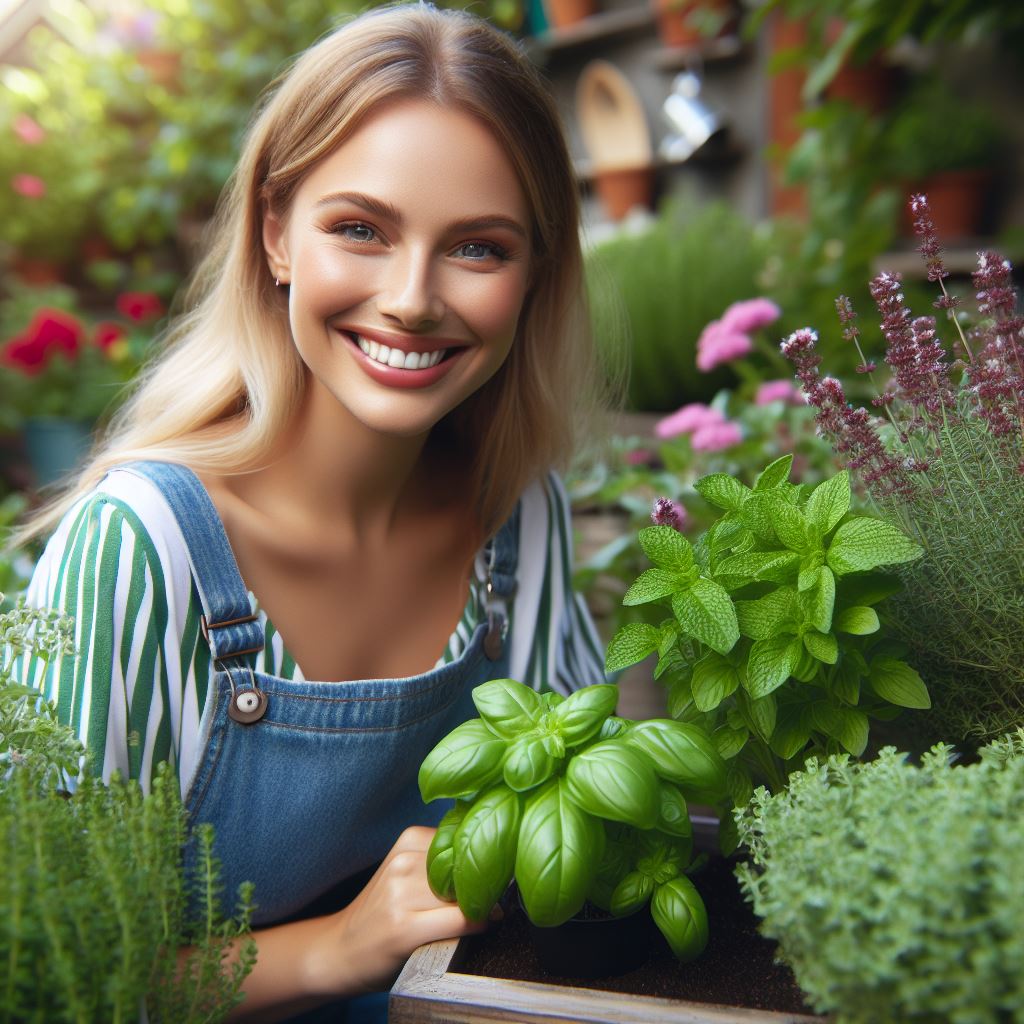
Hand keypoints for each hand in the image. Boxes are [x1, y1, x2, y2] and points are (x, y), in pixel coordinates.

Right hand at [306, 825, 494, 996]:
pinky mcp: (404, 928)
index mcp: (408, 839)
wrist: (339, 950)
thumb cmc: (383, 912)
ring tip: (486, 910)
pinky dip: (478, 922)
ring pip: (467, 892)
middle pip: (470, 866)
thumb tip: (500, 854)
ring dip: (486, 902)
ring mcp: (400, 894)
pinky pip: (461, 919)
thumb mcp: (408, 870)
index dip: (489, 854)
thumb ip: (443, 858)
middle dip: (489, 880)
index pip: (468, 837)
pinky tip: (481, 925)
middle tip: (499, 894)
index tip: (501, 868)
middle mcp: (403, 861)